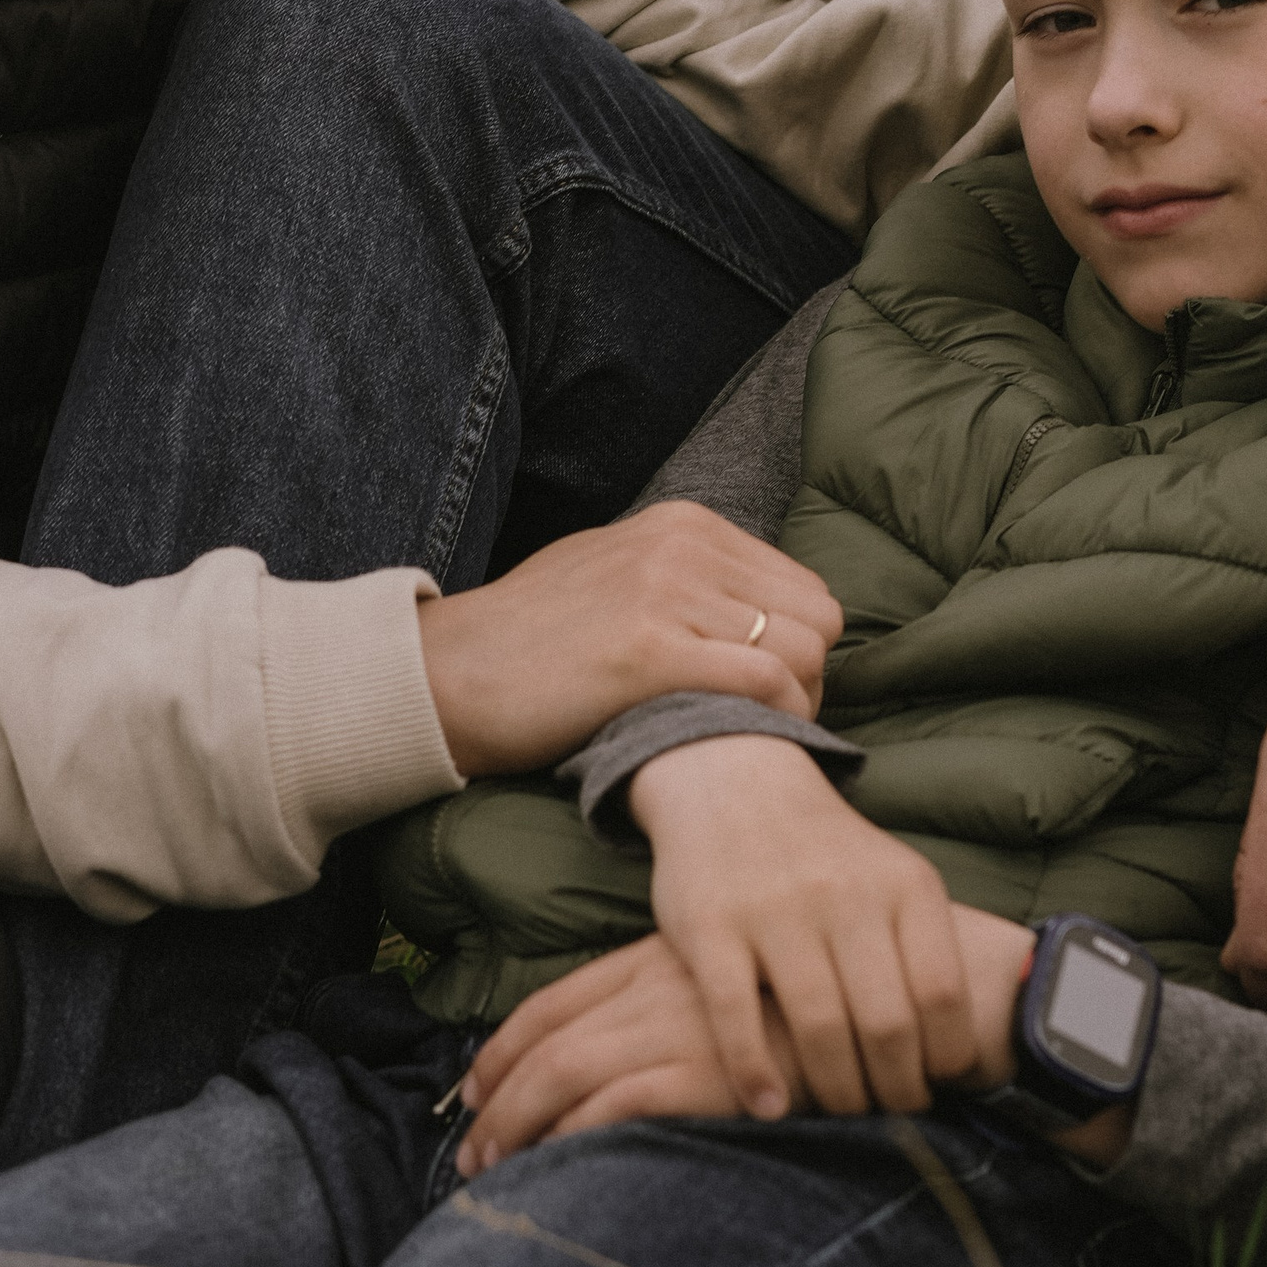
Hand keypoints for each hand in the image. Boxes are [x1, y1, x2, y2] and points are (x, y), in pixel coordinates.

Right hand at [416, 503, 840, 775]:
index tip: (772, 694)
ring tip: (756, 736)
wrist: (450, 675)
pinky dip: (776, 720)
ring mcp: (666, 592)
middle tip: (771, 724)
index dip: (800, 649)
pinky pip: (764, 682)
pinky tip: (746, 742)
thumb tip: (758, 614)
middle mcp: (682, 545)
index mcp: (684, 524)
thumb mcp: (617, 572)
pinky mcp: (650, 650)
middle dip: (808, 678)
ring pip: (800, 651)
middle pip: (816, 619)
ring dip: (795, 706)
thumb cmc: (532, 639)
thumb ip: (687, 578)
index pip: (803, 587)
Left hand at [457, 933, 788, 1171]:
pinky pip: (614, 1105)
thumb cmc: (813, 1000)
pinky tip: (557, 1166)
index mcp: (656, 958)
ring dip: (518, 1125)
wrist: (891, 993)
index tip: (473, 1089)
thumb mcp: (733, 983)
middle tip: (471, 1152)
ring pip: (564, 1073)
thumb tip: (621, 1059)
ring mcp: (678, 1025)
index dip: (501, 1048)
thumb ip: (676, 1006)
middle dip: (496, 1100)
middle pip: (545, 1041)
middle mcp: (655, 986)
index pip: (552, 1001)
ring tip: (495, 1170)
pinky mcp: (704, 1070)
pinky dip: (573, 1136)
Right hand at [631, 735, 978, 1117]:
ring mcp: (775, 910)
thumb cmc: (826, 853)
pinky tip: (767, 1106)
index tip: (938, 1084)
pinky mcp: (710, 927)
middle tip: (889, 1112)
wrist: (735, 781)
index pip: (944, 993)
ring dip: (835, 1092)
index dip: (946, 1056)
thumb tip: (961, 1053)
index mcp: (904, 885)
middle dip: (894, 1089)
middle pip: (886, 1024)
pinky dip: (755, 1073)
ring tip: (839, 1111)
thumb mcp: (892, 877)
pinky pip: (738, 1017)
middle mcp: (845, 894)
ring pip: (819, 1028)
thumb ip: (924, 948)